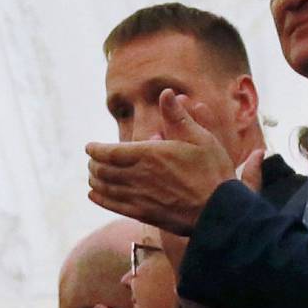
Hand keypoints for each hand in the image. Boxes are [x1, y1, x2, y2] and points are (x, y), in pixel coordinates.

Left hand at [85, 89, 240, 231]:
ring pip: (106, 188)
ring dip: (95, 180)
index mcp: (149, 155)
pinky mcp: (144, 214)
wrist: (219, 212)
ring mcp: (140, 197)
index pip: (110, 152)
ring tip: (92, 176)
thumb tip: (166, 93)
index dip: (96, 149)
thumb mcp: (200, 138)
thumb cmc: (212, 173)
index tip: (89, 146)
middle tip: (91, 161)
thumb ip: (178, 117)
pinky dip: (101, 199)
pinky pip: (115, 206)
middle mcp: (139, 176)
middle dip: (94, 164)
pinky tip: (94, 196)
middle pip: (104, 170)